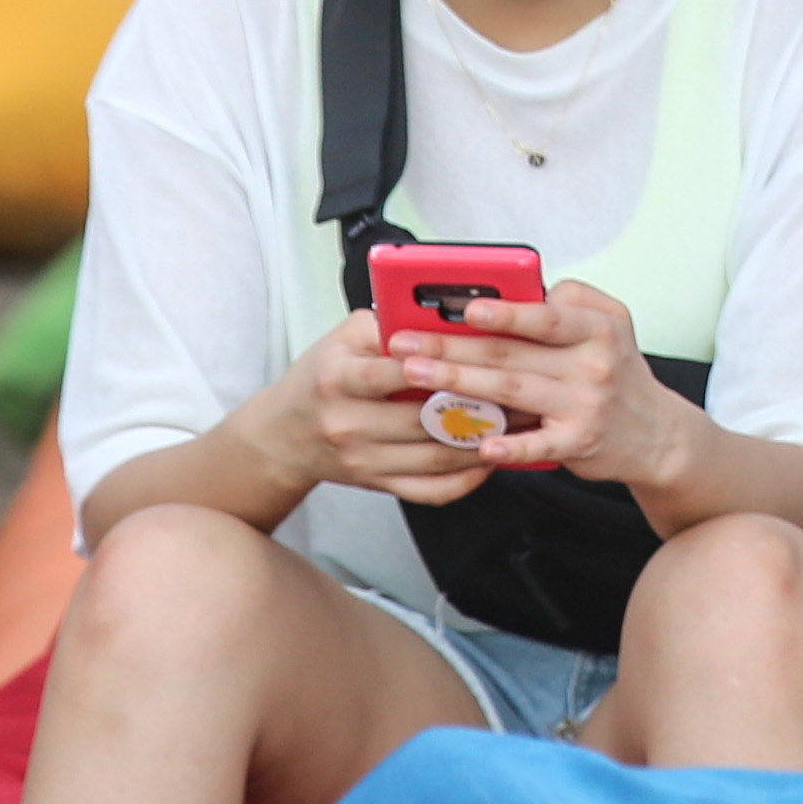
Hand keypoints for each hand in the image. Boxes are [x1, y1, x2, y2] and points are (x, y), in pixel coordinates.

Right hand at [244, 309, 498, 510]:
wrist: (282, 436)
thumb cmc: (322, 376)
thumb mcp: (342, 338)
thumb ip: (387, 322)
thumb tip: (441, 313)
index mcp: (338, 379)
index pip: (393, 372)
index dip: (439, 364)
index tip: (480, 353)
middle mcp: (348, 424)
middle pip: (422, 420)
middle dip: (477, 406)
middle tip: (520, 391)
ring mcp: (362, 461)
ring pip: (434, 458)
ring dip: (482, 443)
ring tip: (520, 424)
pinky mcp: (376, 485)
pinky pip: (428, 490)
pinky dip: (465, 480)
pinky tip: (489, 459)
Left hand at [389, 279, 702, 494]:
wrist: (656, 432)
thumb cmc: (617, 370)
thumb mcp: (612, 321)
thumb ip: (572, 299)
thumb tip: (523, 293)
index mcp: (597, 328)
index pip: (546, 315)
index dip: (505, 311)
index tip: (463, 308)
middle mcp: (592, 365)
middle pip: (512, 354)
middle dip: (452, 347)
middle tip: (405, 344)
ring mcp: (585, 406)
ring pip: (511, 392)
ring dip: (459, 385)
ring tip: (416, 377)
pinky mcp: (578, 443)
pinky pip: (537, 445)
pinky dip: (509, 445)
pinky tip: (478, 443)